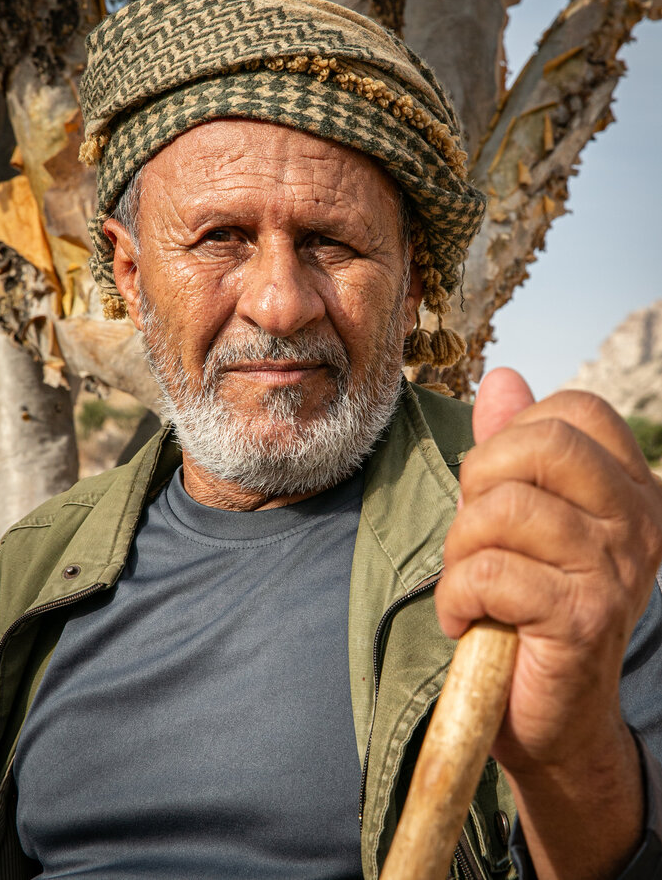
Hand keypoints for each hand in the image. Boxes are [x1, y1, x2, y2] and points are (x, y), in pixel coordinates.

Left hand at [434, 368, 661, 877]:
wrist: (550, 716)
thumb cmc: (528, 607)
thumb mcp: (520, 516)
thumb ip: (513, 447)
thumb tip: (502, 378)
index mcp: (629, 487)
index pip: (573, 411)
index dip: (512, 436)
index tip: (496, 487)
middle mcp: (639, 521)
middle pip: (542, 445)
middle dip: (480, 481)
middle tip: (474, 531)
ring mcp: (617, 568)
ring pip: (504, 509)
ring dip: (461, 549)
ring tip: (468, 583)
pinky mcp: (583, 616)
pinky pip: (491, 572)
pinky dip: (456, 595)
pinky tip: (466, 619)